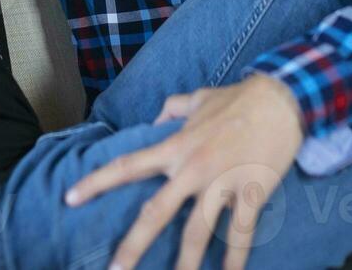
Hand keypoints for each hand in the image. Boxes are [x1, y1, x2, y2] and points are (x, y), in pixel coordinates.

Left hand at [65, 75, 303, 269]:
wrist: (281, 99)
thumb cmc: (238, 98)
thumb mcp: (198, 98)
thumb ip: (173, 108)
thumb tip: (158, 116)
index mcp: (175, 147)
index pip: (127, 166)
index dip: (96, 183)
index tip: (70, 198)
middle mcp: (192, 169)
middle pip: (156, 213)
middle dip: (133, 246)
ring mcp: (221, 184)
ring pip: (196, 233)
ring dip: (184, 265)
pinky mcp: (250, 193)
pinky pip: (240, 234)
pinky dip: (234, 260)